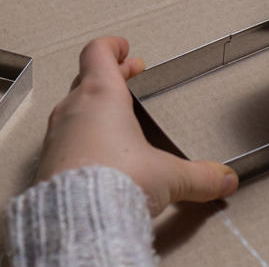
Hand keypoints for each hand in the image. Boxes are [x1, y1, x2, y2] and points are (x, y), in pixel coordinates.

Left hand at [35, 36, 238, 215]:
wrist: (75, 220)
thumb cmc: (109, 184)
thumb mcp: (168, 177)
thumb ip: (199, 177)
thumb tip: (221, 179)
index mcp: (100, 96)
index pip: (98, 53)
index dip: (112, 47)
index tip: (122, 47)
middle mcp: (72, 110)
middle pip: (86, 79)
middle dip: (109, 76)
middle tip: (124, 76)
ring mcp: (55, 136)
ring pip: (72, 109)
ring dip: (91, 107)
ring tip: (111, 118)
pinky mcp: (47, 162)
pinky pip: (62, 140)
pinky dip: (79, 138)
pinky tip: (95, 156)